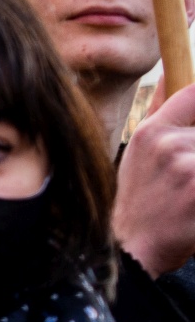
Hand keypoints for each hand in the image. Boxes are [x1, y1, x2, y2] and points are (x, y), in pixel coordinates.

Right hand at [115, 83, 194, 276]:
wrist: (132, 251)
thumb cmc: (141, 202)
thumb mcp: (140, 153)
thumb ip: (164, 109)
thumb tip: (171, 69)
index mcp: (153, 133)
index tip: (194, 132)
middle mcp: (170, 146)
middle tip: (186, 173)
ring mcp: (189, 169)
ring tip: (189, 191)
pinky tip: (193, 203)